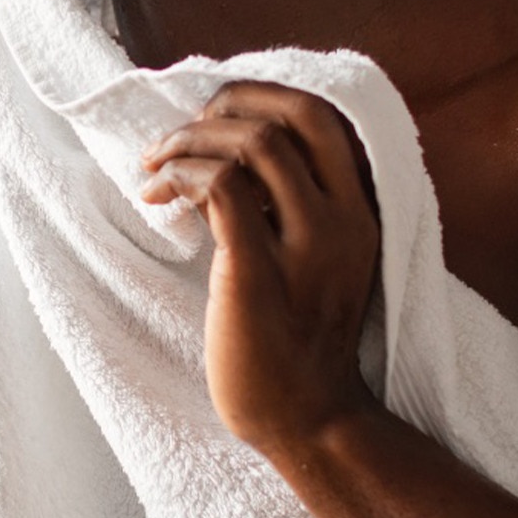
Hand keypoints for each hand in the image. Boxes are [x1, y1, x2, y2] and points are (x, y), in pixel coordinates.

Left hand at [139, 82, 382, 452]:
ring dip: (192, 139)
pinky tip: (157, 196)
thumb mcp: (310, 262)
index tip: (217, 114)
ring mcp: (307, 248)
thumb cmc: (293, 343)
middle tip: (184, 127)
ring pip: (255, 144)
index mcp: (360, 214)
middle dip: (231, 101)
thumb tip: (227, 154)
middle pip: (298, 114)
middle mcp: (344, 222)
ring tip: (156, 164)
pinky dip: (183, 175)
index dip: (265, 97)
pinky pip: (223, 189)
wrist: (306, 420)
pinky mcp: (260, 273)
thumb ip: (286, 209)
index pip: (324, 117)